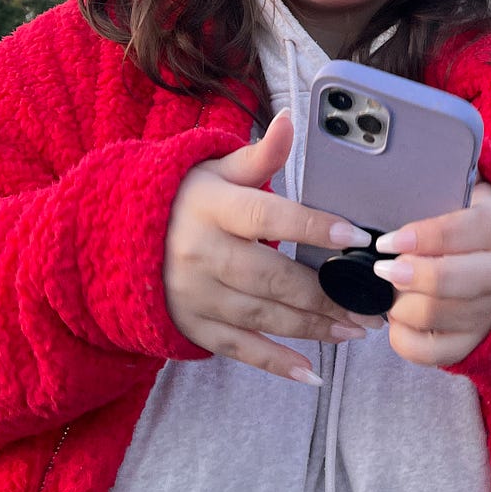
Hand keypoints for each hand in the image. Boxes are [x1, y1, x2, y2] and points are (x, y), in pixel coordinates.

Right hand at [163, 109, 384, 383]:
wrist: (119, 238)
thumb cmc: (188, 198)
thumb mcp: (218, 169)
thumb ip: (261, 155)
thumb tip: (291, 118)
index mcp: (213, 207)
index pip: (269, 217)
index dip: (313, 227)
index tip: (356, 238)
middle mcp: (202, 253)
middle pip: (271, 277)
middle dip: (326, 294)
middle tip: (371, 304)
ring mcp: (196, 294)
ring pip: (262, 315)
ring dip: (313, 326)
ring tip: (356, 329)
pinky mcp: (194, 325)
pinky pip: (238, 348)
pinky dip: (275, 362)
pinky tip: (311, 372)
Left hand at [373, 181, 490, 367]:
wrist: (482, 258)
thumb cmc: (454, 221)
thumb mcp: (453, 190)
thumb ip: (436, 179)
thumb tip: (402, 166)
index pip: (474, 229)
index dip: (430, 235)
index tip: (391, 240)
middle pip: (465, 281)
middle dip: (417, 276)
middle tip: (384, 270)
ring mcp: (489, 311)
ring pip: (442, 317)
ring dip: (403, 306)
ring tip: (387, 290)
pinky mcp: (471, 342)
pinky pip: (434, 353)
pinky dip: (404, 338)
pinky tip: (395, 318)